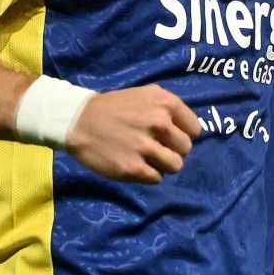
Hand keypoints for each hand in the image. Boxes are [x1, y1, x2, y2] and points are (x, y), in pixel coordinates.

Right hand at [64, 84, 202, 183]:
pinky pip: (157, 178)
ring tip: (147, 158)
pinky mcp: (134, 168)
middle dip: (172, 150)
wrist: (78, 120)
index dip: (183, 134)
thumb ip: (169, 109)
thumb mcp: (146, 95)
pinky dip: (148, 175)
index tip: (169, 136)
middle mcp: (159, 123)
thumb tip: (190, 130)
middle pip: (186, 149)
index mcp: (165, 103)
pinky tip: (135, 164)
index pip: (195, 129)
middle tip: (154, 147)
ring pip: (175, 166)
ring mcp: (146, 146)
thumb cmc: (114, 108)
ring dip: (163, 165)